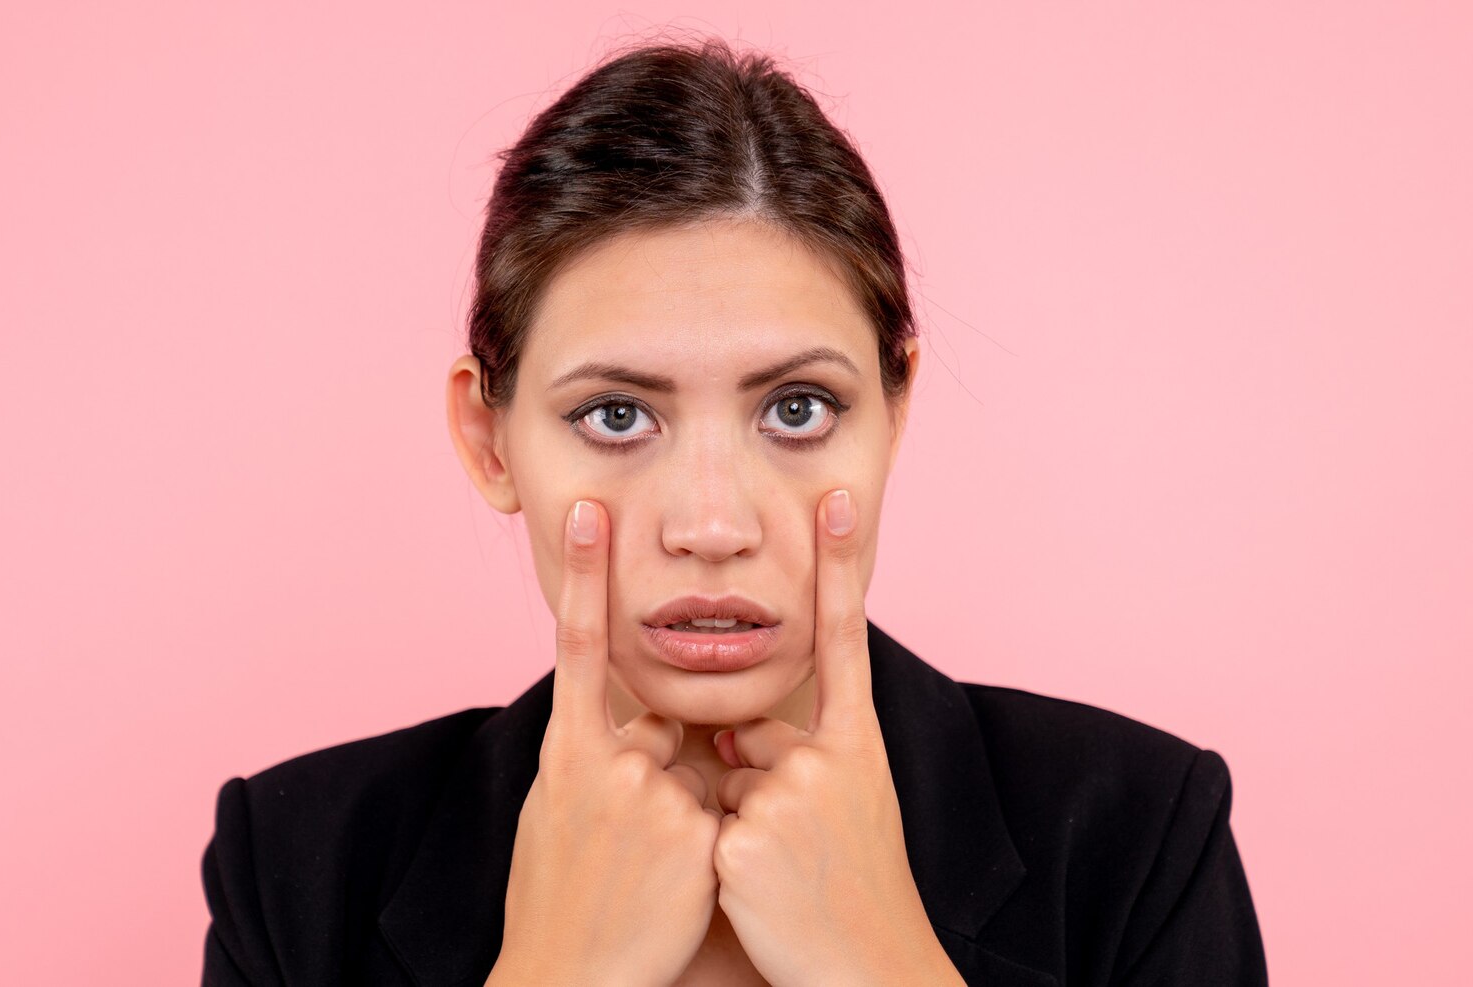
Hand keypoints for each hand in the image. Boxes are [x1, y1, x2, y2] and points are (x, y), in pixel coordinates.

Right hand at [492, 499, 722, 986]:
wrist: (567, 984)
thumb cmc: (558, 898)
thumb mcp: (557, 812)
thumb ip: (592, 756)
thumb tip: (629, 727)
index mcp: (564, 753)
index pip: (576, 648)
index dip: (583, 576)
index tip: (591, 512)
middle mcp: (606, 765)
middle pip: (666, 733)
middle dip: (662, 775)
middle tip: (624, 845)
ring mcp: (653, 800)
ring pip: (701, 777)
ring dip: (688, 817)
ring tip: (643, 877)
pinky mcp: (697, 837)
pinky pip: (723, 816)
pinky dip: (710, 845)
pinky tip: (672, 888)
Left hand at [710, 489, 951, 986]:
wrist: (874, 976)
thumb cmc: (854, 893)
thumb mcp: (847, 809)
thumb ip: (799, 757)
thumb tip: (730, 739)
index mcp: (859, 747)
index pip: (847, 642)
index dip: (841, 568)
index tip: (839, 499)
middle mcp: (829, 760)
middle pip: (749, 738)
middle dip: (751, 784)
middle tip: (799, 848)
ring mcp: (787, 798)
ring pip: (719, 785)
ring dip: (732, 825)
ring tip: (784, 878)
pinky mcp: (744, 841)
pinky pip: (702, 828)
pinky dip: (715, 860)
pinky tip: (758, 895)